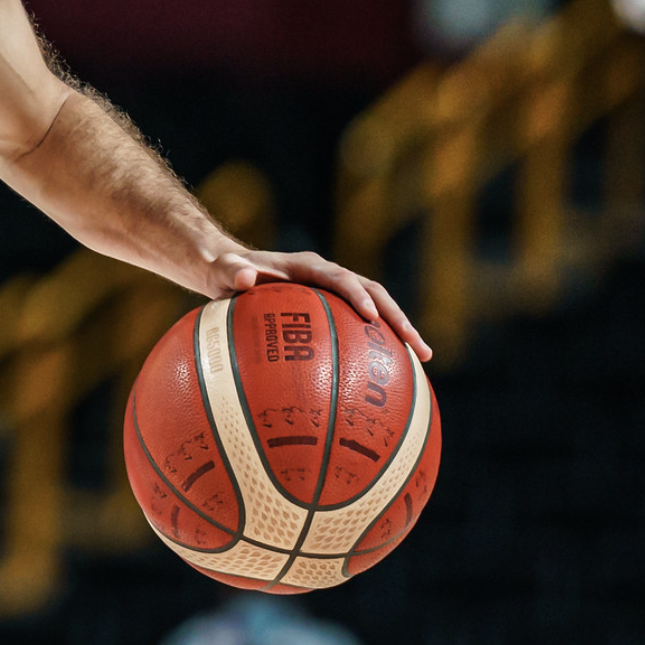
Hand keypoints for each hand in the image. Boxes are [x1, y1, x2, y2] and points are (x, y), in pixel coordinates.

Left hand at [200, 247, 432, 362]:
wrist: (228, 269)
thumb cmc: (224, 271)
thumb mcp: (222, 269)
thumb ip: (230, 272)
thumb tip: (245, 277)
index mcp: (307, 267)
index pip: (340, 277)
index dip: (357, 295)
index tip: (371, 317)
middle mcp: (327, 276)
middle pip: (373, 293)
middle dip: (397, 318)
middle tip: (418, 347)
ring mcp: (333, 293)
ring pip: (376, 309)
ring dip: (399, 331)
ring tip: (423, 361)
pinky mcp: (332, 310)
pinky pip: (360, 326)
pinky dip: (378, 345)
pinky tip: (390, 377)